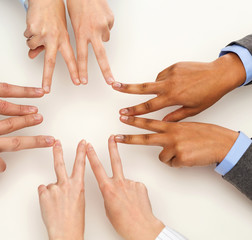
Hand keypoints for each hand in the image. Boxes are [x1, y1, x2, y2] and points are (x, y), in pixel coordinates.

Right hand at [25, 0, 78, 92]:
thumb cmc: (53, 13)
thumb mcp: (56, 31)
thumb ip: (48, 45)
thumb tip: (34, 55)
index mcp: (64, 39)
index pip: (71, 58)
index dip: (75, 71)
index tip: (78, 82)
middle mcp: (55, 38)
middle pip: (50, 62)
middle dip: (47, 77)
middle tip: (46, 89)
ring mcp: (43, 34)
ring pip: (32, 47)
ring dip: (32, 42)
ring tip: (39, 30)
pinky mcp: (33, 30)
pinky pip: (27, 37)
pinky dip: (28, 33)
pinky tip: (34, 24)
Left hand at [38, 140, 85, 239]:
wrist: (66, 232)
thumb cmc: (74, 221)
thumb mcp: (79, 201)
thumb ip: (72, 190)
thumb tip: (63, 186)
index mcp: (79, 186)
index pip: (80, 164)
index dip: (81, 152)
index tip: (82, 143)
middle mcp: (67, 184)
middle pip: (60, 164)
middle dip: (58, 151)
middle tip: (56, 142)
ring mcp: (54, 188)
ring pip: (50, 185)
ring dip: (52, 193)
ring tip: (56, 205)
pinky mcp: (44, 193)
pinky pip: (43, 191)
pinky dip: (45, 198)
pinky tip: (50, 206)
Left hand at [67, 0, 114, 84]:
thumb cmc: (76, 3)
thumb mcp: (72, 22)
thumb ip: (80, 36)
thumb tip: (89, 46)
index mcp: (80, 33)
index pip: (81, 56)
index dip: (82, 70)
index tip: (83, 81)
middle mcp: (93, 31)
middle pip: (100, 56)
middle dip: (106, 71)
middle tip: (110, 82)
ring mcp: (103, 25)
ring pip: (104, 38)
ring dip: (100, 35)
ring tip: (93, 22)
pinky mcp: (110, 20)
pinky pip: (108, 27)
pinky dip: (104, 25)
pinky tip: (99, 17)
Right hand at [86, 136, 164, 239]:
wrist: (141, 228)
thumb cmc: (124, 223)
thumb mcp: (108, 208)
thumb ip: (108, 195)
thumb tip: (111, 190)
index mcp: (107, 189)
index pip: (97, 168)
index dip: (91, 156)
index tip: (88, 147)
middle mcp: (119, 183)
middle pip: (114, 161)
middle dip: (112, 148)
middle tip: (111, 138)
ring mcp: (131, 183)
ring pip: (125, 182)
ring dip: (124, 189)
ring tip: (127, 202)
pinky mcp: (140, 186)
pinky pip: (134, 187)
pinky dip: (133, 194)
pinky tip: (135, 202)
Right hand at [113, 53, 245, 121]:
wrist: (220, 74)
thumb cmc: (209, 93)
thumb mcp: (193, 109)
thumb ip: (175, 115)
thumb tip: (163, 121)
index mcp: (173, 97)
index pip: (149, 106)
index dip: (134, 111)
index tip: (123, 113)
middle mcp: (169, 84)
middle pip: (143, 87)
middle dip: (127, 88)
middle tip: (114, 86)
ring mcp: (171, 73)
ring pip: (155, 82)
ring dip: (155, 88)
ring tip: (173, 91)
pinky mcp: (174, 66)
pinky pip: (163, 75)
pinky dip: (165, 81)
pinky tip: (175, 84)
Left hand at [115, 116, 238, 166]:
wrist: (220, 143)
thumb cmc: (204, 135)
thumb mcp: (185, 126)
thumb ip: (171, 127)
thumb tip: (160, 129)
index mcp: (171, 126)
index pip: (149, 122)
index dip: (135, 120)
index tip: (123, 117)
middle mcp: (170, 135)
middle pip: (145, 138)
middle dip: (129, 138)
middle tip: (116, 137)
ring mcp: (174, 147)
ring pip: (162, 157)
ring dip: (171, 157)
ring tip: (185, 152)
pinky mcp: (180, 158)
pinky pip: (172, 164)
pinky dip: (179, 163)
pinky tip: (189, 157)